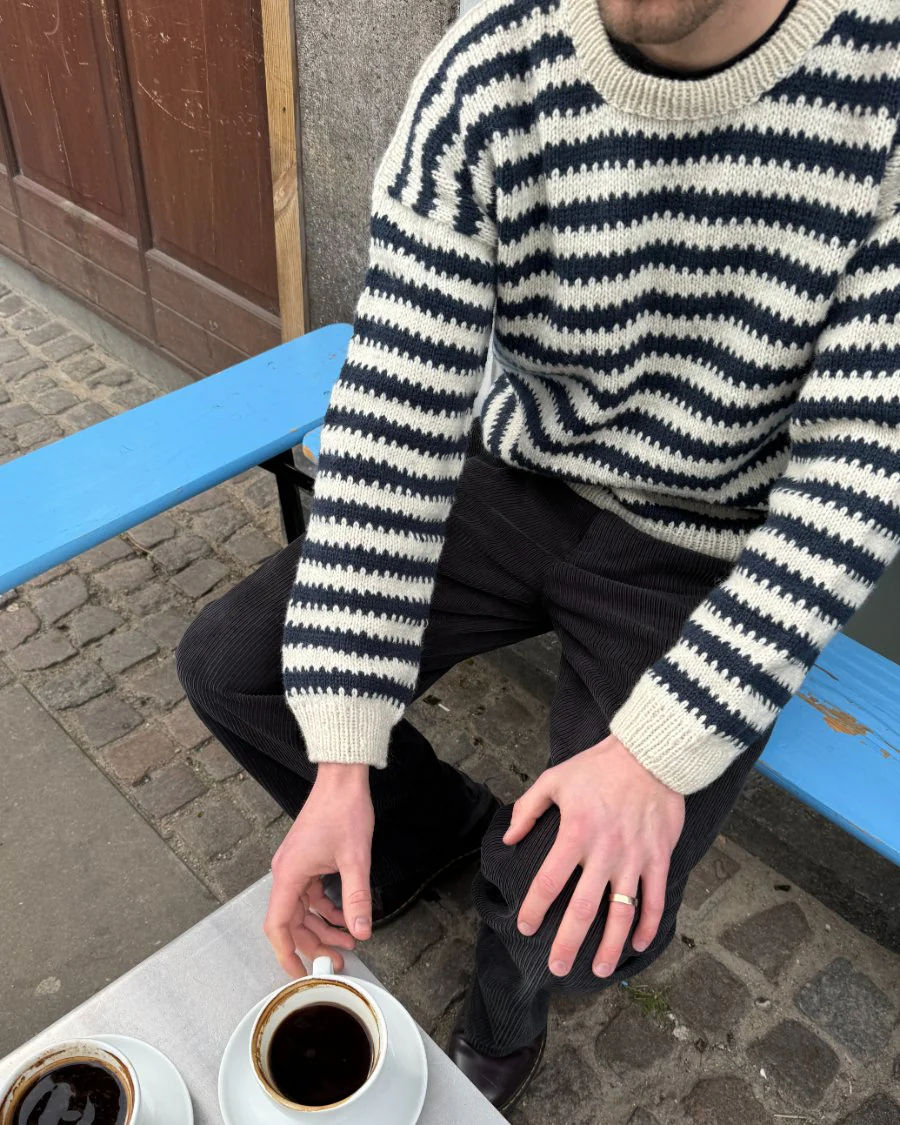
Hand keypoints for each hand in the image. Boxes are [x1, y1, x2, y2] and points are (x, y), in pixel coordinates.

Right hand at [264, 763, 374, 975]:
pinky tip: (344, 916)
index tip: (299, 973)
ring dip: (322, 927)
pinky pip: (310, 894)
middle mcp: (286, 872)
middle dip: (314, 943)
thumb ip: (356, 898)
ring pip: (302, 909)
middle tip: (338, 960)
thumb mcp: (355, 858)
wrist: (342, 778)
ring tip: (349, 940)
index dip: (286, 953)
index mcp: (290, 874)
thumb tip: (361, 929)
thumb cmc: (343, 809)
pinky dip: (325, 908)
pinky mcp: (306, 860)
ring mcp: (295, 866)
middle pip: (292, 921)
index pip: (277, 925)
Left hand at [503, 734, 683, 977]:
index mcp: (575, 833)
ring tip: (600, 971)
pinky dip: (647, 925)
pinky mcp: (659, 857)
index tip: (526, 927)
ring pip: (621, 913)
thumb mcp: (554, 779)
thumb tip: (508, 839)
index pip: (549, 881)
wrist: (650, 754)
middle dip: (568, 942)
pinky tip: (638, 944)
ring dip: (610, 946)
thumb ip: (528, 809)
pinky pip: (654, 899)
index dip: (535, 908)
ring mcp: (634, 857)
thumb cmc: (598, 766)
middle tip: (557, 968)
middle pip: (583, 908)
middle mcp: (604, 851)